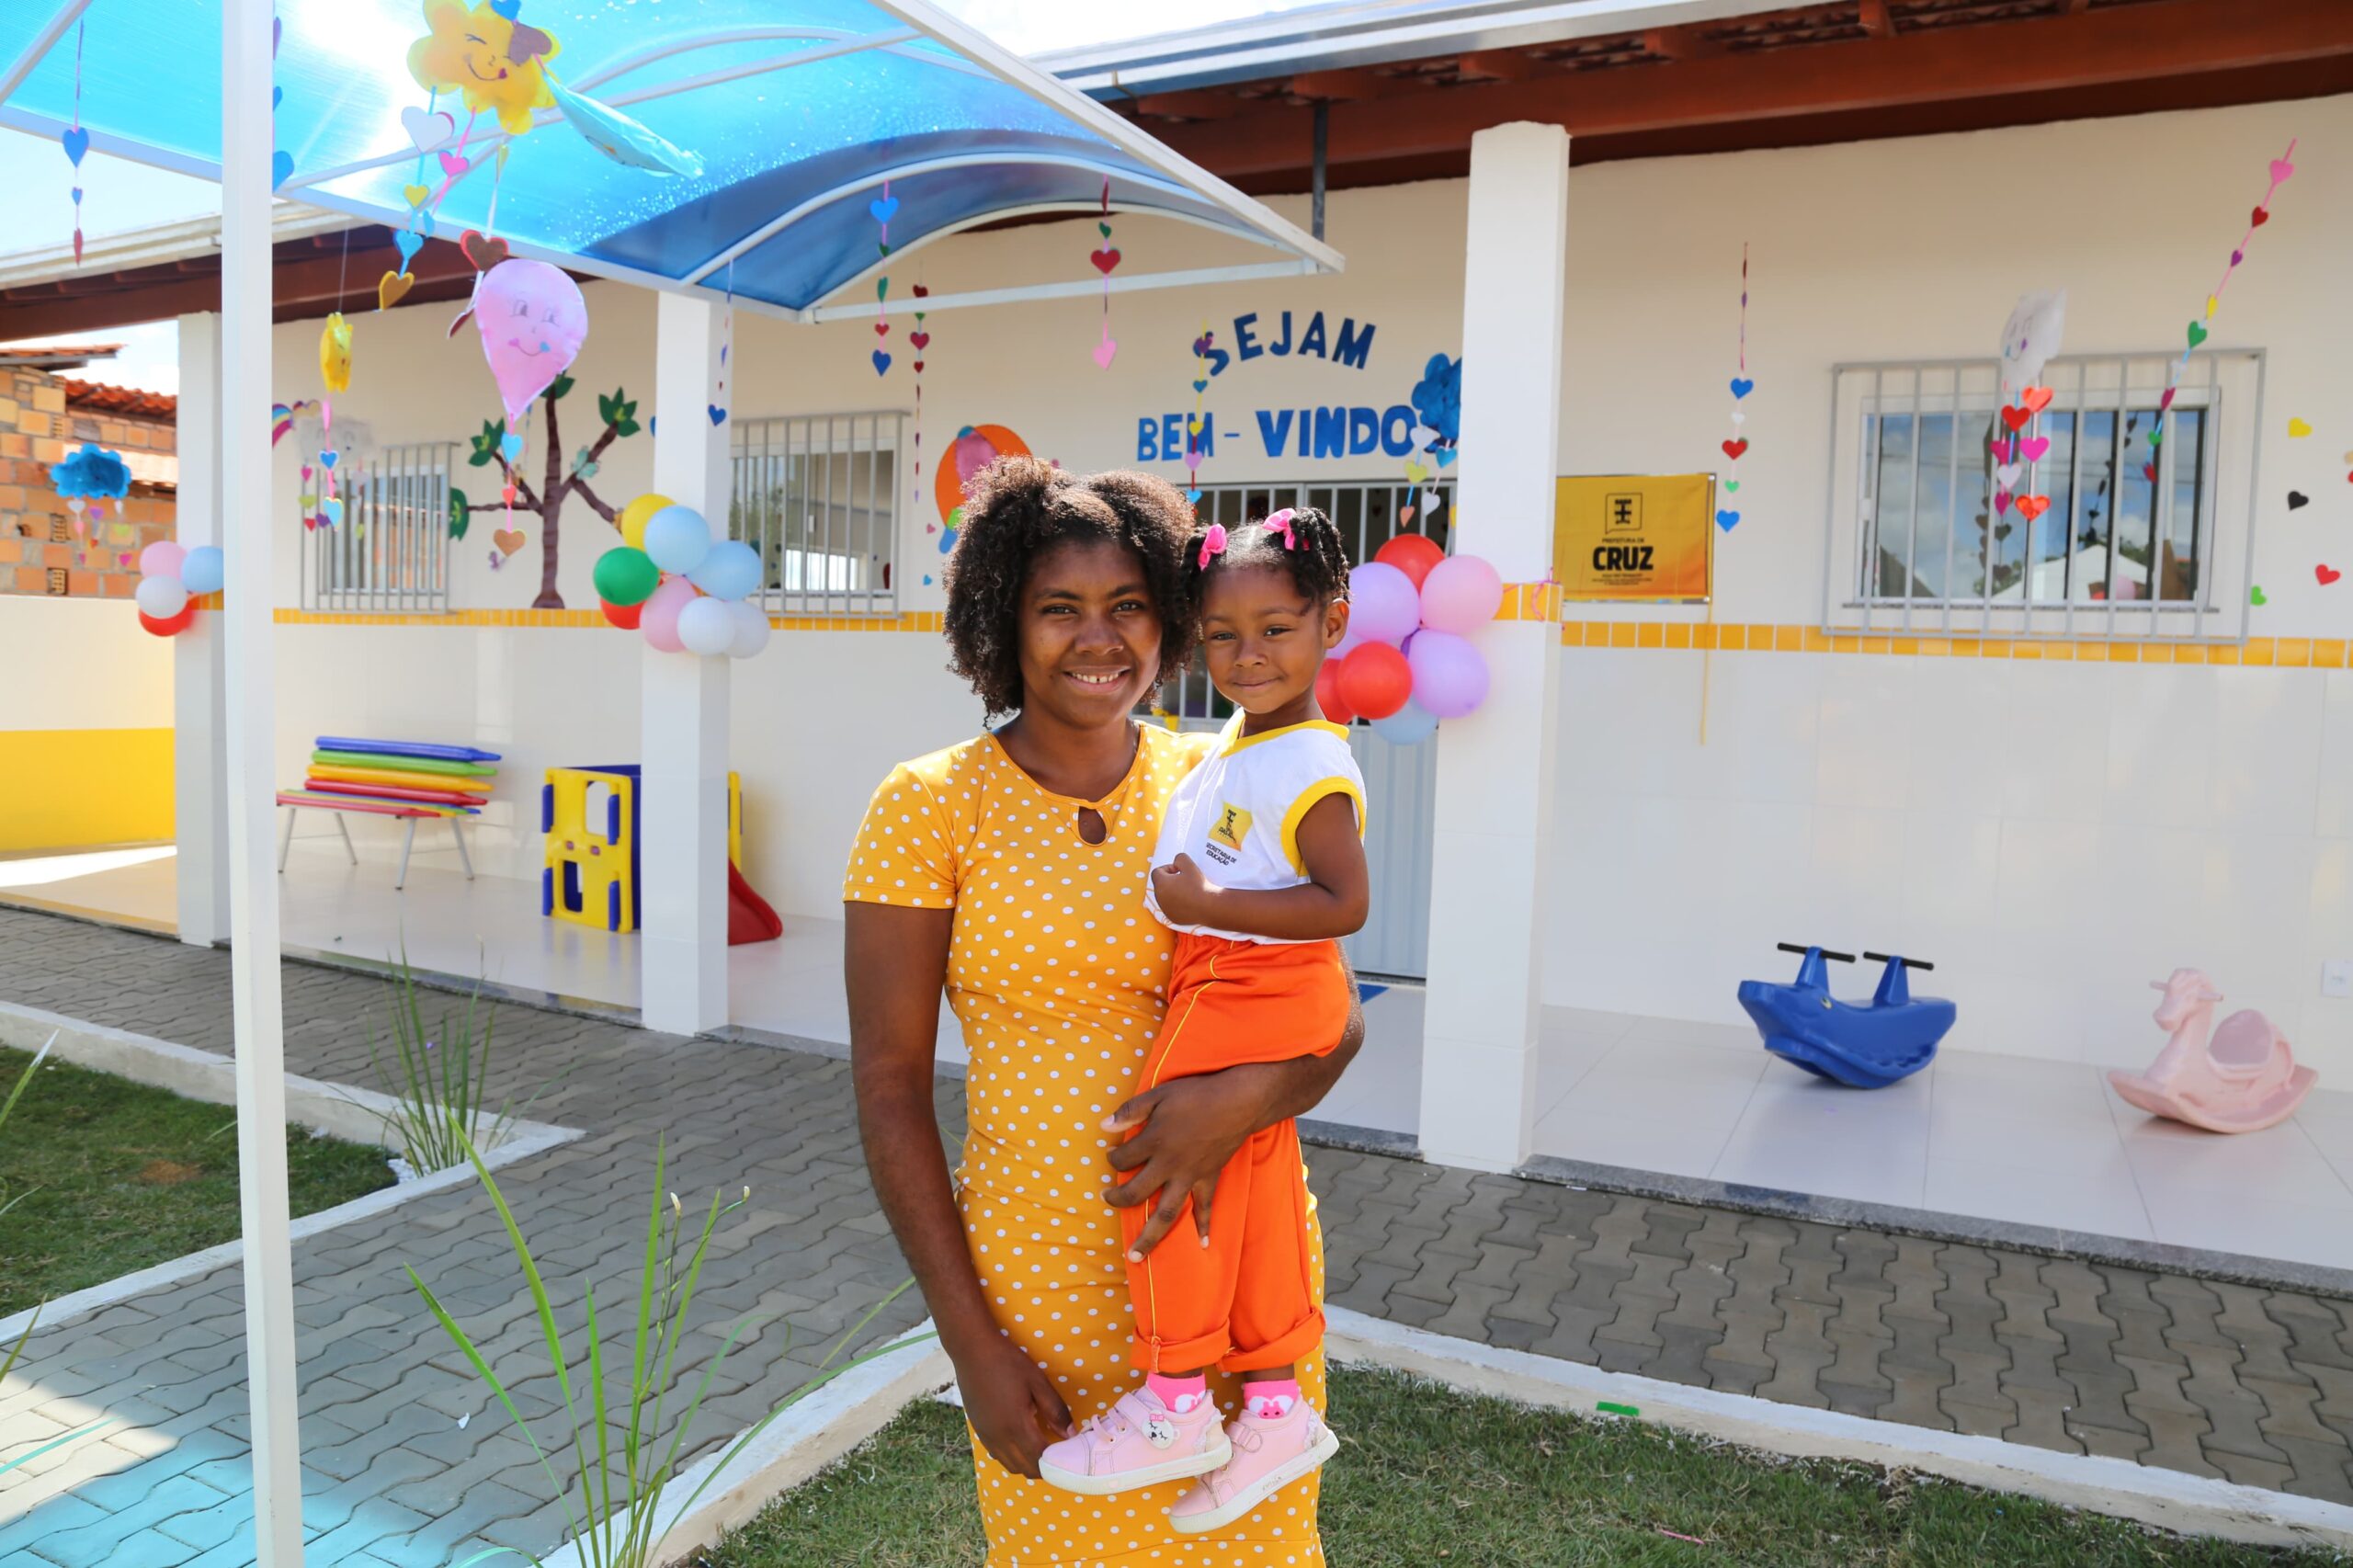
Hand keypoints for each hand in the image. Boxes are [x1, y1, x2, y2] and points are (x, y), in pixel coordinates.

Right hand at [952, 1331, 1073, 1478]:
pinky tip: (1022, 1441)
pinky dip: (1013, 1457)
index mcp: (1016, 1426)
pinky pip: (999, 1456)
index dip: (1058, 1462)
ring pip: (1011, 1466)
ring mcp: (987, 1437)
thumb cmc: (1008, 1363)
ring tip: (1042, 1449)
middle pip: (1026, 1469)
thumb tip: (1070, 1434)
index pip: (1041, 1459)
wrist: (972, 1351)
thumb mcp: (1038, 1382)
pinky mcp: (979, 1432)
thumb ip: (1055, 1410)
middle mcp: (1000, 1438)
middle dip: (1045, 1467)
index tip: (1070, 1454)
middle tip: (1059, 1453)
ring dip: (1028, 1464)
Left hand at [1102, 1067, 1271, 1258]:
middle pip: (1136, 1193)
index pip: (1122, 1160)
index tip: (1113, 1154)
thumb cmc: (1196, 1094)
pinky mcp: (1209, 1179)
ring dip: (1150, 1236)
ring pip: (1166, 1213)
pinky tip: (1201, 1244)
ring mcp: (1190, 1177)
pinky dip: (1203, 1226)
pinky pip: (1205, 1207)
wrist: (1238, 1101)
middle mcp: (1169, 1165)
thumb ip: (1130, 1111)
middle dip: (1118, 1199)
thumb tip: (1103, 1125)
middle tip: (1107, 1200)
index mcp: (1154, 1142)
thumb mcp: (1158, 1094)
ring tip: (1136, 1256)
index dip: (1113, 1158)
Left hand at [1150, 853, 1214, 925]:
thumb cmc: (1198, 885)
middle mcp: (1159, 898)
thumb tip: (1176, 863)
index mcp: (1161, 884)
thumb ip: (1179, 858)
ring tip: (1188, 891)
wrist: (1210, 906)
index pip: (1157, 872)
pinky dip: (1177, 903)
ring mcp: (1165, 909)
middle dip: (1170, 880)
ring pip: (1165, 896)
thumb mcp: (1189, 864)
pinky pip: (1171, 907)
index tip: (1180, 871)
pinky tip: (1189, 902)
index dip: (1169, 868)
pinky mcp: (1173, 917)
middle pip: (1160, 885)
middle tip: (1185, 880)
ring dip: (1173, 892)